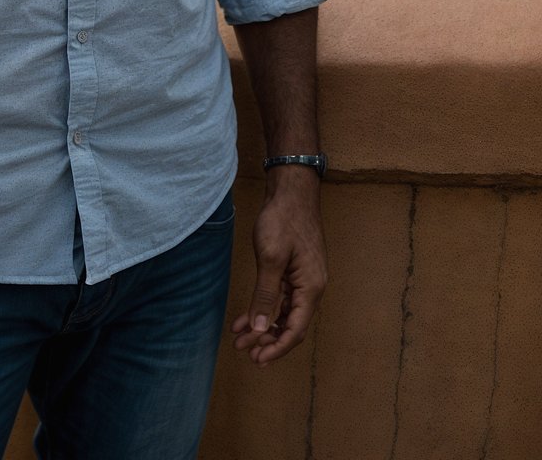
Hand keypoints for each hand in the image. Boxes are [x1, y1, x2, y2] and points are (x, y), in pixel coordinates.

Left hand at [231, 171, 326, 364]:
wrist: (291, 191)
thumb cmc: (282, 220)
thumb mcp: (270, 258)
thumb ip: (265, 295)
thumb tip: (258, 328)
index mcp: (310, 288)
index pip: (296, 329)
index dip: (277, 347)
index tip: (258, 359)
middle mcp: (311, 287)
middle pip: (291, 325)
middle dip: (267, 340)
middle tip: (244, 352)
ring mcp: (304, 279)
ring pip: (284, 314)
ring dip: (263, 326)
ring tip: (240, 338)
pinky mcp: (294, 270)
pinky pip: (281, 298)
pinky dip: (263, 308)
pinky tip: (244, 316)